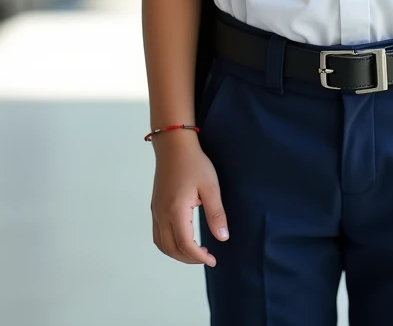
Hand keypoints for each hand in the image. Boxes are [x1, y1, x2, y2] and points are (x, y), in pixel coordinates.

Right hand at [150, 130, 228, 266]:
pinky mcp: (155, 206)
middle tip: (207, 257)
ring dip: (177, 253)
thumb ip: (216, 214)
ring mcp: (156, 211)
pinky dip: (169, 244)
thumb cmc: (194, 163)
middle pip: (171, 249)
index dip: (199, 258)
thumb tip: (223, 238)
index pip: (185, 245)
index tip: (213, 260)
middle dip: (188, 259)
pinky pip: (158, 234)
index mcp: (176, 211)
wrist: (174, 145)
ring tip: (195, 251)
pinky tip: (183, 238)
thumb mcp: (210, 186)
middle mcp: (161, 214)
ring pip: (161, 244)